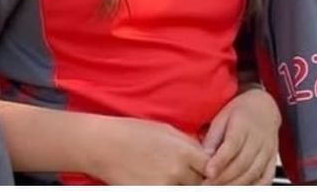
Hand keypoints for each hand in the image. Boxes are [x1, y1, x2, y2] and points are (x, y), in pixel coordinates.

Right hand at [92, 117, 208, 185]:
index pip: (210, 167)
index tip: (203, 168)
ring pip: (184, 191)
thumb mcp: (166, 130)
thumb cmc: (134, 133)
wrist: (105, 145)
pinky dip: (168, 188)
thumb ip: (187, 144)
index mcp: (183, 151)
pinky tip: (158, 181)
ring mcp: (164, 186)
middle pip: (199, 183)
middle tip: (185, 174)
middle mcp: (177, 171)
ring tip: (169, 176)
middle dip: (196, 179)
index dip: (208, 168)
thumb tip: (204, 155)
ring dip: (181, 185)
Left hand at [202, 88, 280, 184]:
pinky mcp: (273, 160)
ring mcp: (268, 150)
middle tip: (207, 185)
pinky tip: (241, 188)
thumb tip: (203, 158)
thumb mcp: (222, 117)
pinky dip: (254, 186)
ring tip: (220, 188)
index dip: (220, 160)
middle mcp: (258, 138)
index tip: (208, 172)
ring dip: (236, 185)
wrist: (264, 108)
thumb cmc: (239, 113)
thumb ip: (213, 138)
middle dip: (223, 178)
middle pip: (242, 163)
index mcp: (243, 124)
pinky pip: (266, 178)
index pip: (232, 145)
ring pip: (253, 174)